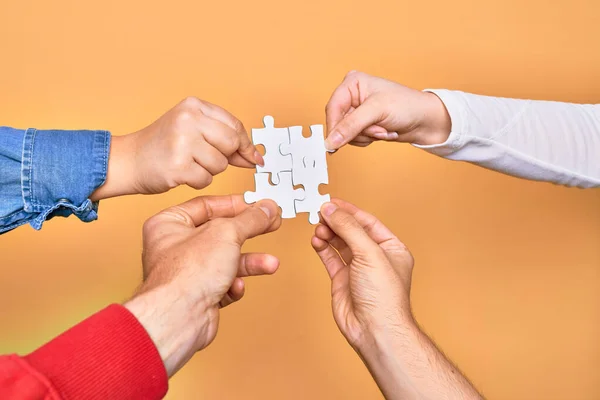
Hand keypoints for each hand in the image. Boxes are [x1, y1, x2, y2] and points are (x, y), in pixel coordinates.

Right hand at [91, 97, 263, 199]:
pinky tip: (182, 173)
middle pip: (232, 143)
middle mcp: (188, 119)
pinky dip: (198, 181)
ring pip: (221, 164)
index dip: (246, 144)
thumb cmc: (163, 146)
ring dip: (209, 170)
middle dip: (226, 156)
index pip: (235, 125)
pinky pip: (207, 179)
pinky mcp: (178, 166)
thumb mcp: (191, 130)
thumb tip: (254, 156)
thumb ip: (222, 138)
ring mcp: (182, 142)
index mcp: (193, 105)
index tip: (253, 157)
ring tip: (189, 163)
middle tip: (207, 159)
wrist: (128, 160)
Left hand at [124, 195, 280, 375]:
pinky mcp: (199, 295)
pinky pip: (224, 284)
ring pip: (226, 260)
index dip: (235, 204)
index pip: (207, 205)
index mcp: (169, 224)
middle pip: (220, 233)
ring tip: (269, 263)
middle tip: (269, 224)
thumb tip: (266, 208)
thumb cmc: (185, 275)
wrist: (180, 319)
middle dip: (248, 232)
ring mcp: (187, 272)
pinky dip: (234, 285)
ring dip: (250, 263)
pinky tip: (236, 286)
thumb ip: (250, 219)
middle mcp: (175, 247)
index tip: (257, 205)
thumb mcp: (227, 233)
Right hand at [312, 199, 481, 398]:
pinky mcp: (342, 280)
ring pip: (339, 243)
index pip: (368, 222)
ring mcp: (357, 269)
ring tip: (318, 228)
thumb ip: (348, 228)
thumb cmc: (383, 296)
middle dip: (336, 221)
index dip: (349, 211)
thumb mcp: (369, 253)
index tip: (331, 202)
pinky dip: (322, 248)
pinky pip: (330, 257)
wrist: (374, 329)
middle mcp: (374, 257)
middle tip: (320, 213)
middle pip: (352, 231)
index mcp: (391, 248)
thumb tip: (331, 209)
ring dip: (328, 233)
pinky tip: (316, 241)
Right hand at [324, 71, 451, 150]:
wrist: (425, 120)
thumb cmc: (407, 106)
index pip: (333, 108)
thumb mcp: (376, 112)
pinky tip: (384, 132)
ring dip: (366, 136)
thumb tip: (331, 141)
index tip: (334, 144)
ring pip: (346, 133)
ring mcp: (357, 111)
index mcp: (352, 83)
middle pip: (339, 123)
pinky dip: (369, 139)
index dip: (334, 127)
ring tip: (384, 128)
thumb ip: (351, 126)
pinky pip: (355, 139)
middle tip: (378, 128)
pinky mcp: (363, 124)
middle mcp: (352, 96)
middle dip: (359, 130)